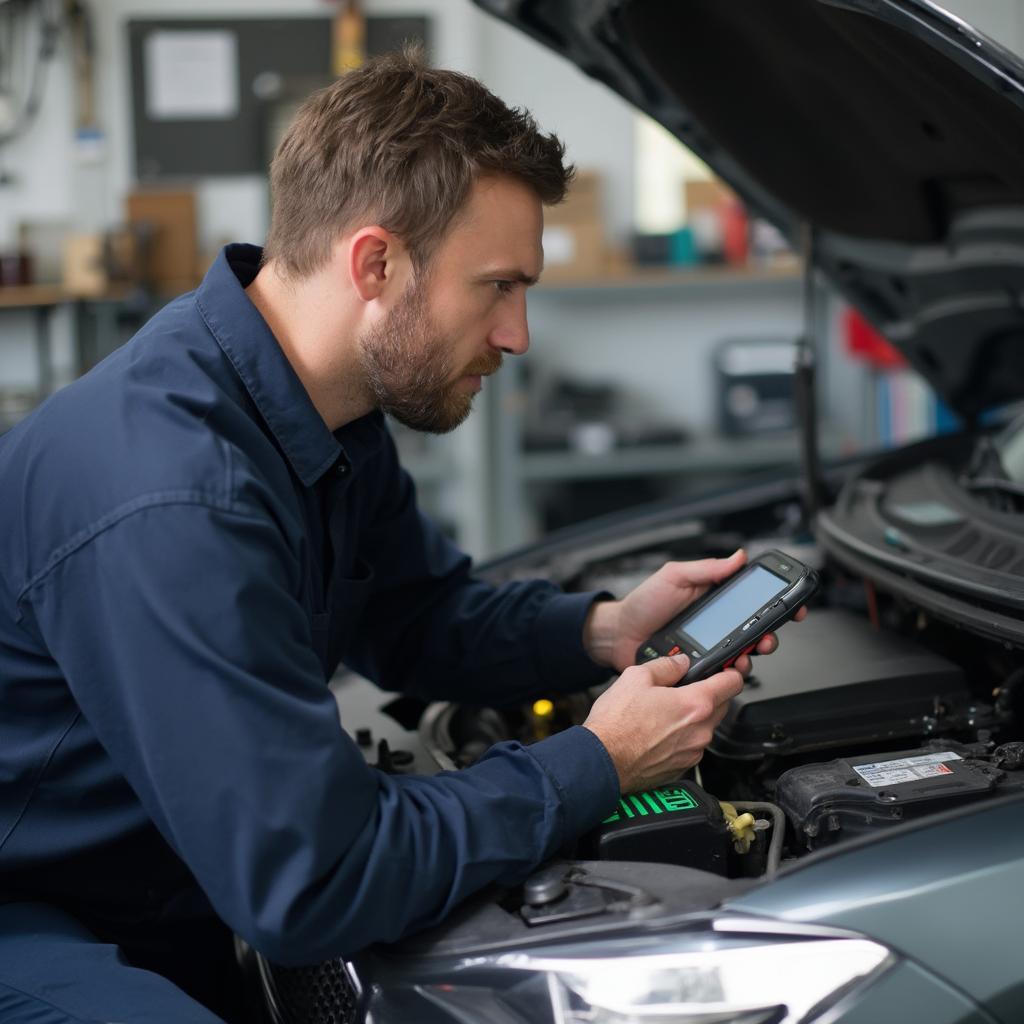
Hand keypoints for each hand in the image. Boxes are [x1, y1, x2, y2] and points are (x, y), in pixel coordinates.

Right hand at [582, 654, 742, 792]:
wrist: (602, 762)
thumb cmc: (616, 725)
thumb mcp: (636, 677)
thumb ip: (665, 666)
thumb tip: (679, 662)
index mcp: (696, 704)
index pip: (733, 682)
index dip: (731, 671)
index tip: (725, 670)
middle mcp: (701, 731)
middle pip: (722, 705)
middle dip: (708, 694)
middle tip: (682, 689)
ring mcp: (693, 752)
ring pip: (705, 727)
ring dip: (693, 718)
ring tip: (662, 713)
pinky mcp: (683, 767)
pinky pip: (691, 746)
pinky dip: (682, 737)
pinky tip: (658, 732)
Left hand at [583, 549, 806, 673]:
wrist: (619, 634)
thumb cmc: (643, 603)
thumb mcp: (675, 576)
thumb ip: (707, 569)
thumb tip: (739, 557)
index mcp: (714, 599)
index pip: (753, 600)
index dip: (776, 602)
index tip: (793, 605)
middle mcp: (716, 625)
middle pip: (755, 630)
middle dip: (769, 634)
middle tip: (768, 636)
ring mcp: (709, 647)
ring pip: (742, 655)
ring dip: (751, 656)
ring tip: (747, 655)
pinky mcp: (698, 668)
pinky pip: (721, 673)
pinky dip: (729, 673)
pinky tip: (728, 669)